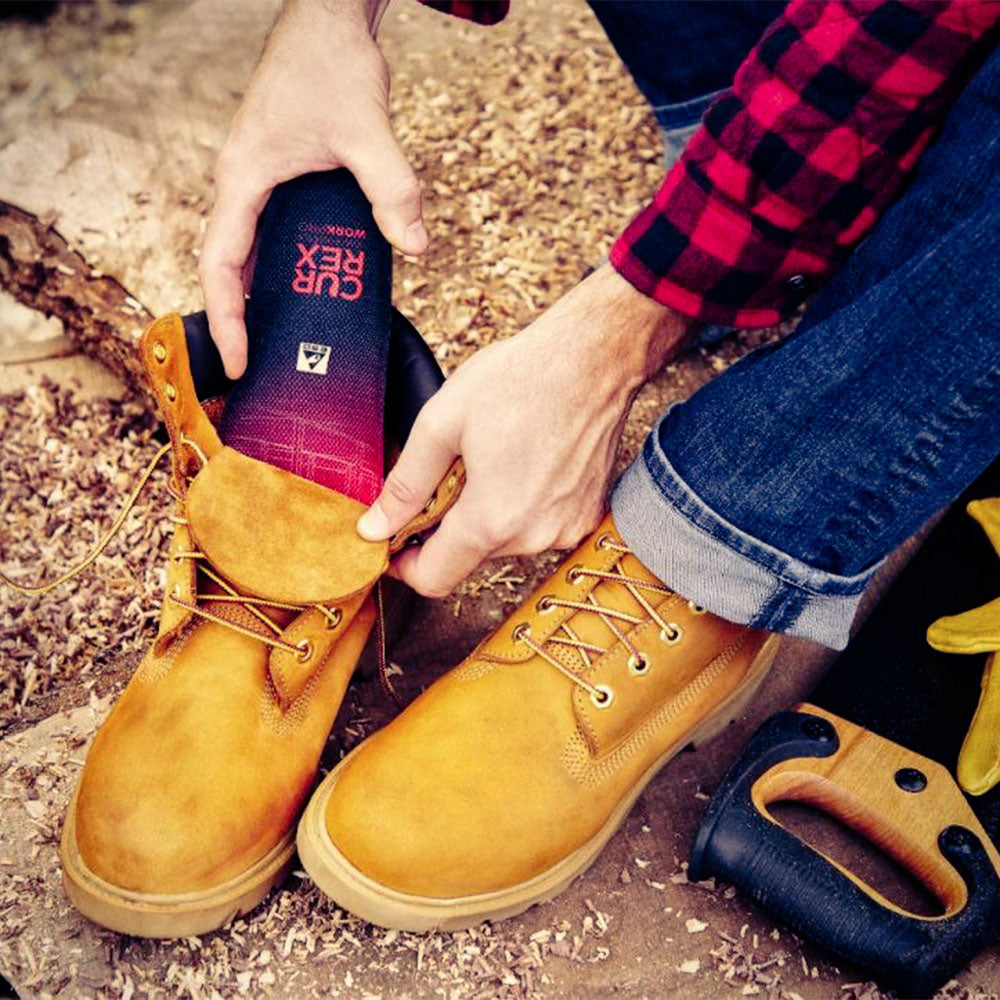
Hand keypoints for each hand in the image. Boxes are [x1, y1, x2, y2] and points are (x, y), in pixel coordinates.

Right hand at [200, 0, 426, 377]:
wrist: (325, 17)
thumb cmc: (331, 62)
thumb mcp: (368, 130)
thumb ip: (392, 189)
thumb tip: (416, 246)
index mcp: (243, 178)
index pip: (221, 264)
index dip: (227, 319)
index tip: (237, 360)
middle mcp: (239, 181)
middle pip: (225, 265)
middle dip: (237, 318)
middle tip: (258, 364)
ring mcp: (254, 177)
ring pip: (243, 249)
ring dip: (254, 294)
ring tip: (278, 339)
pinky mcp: (274, 171)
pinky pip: (265, 231)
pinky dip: (276, 265)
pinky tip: (306, 286)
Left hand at [358, 265, 696, 596]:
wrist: (595, 358)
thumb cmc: (521, 379)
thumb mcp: (442, 423)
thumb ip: (405, 486)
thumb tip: (374, 528)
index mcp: (492, 519)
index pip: (434, 579)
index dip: (405, 565)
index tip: (395, 539)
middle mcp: (534, 537)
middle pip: (468, 556)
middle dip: (447, 525)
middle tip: (450, 469)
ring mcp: (565, 529)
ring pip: (503, 541)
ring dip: (486, 513)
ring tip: (493, 457)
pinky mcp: (586, 516)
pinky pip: (536, 526)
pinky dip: (520, 505)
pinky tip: (523, 461)